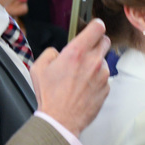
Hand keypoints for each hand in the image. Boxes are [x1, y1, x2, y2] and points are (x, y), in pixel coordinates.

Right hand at [30, 18, 111, 136]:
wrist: (61, 119)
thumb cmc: (50, 96)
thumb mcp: (38, 68)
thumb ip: (49, 53)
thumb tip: (57, 52)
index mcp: (76, 53)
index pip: (97, 28)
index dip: (95, 25)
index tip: (94, 27)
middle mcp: (93, 61)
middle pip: (105, 41)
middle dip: (96, 42)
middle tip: (85, 51)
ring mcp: (102, 75)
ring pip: (104, 60)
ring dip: (95, 63)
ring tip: (80, 76)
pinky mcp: (107, 87)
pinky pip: (105, 77)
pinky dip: (97, 79)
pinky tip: (84, 87)